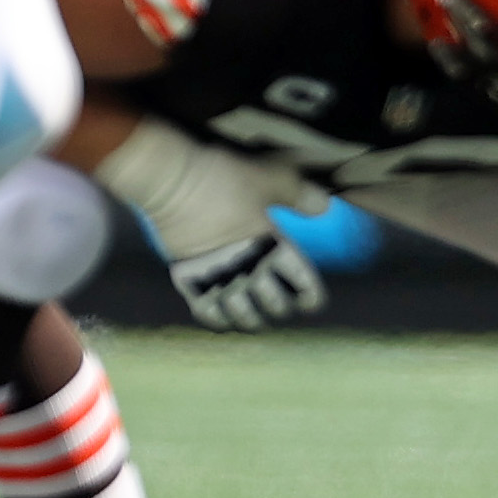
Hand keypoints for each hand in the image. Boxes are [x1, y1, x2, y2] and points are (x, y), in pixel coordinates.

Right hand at [93, 118, 333, 332]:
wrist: (172, 180)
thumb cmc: (225, 177)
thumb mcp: (271, 179)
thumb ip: (299, 195)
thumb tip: (326, 207)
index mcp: (274, 248)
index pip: (302, 282)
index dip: (311, 297)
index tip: (312, 303)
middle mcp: (249, 270)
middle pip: (274, 304)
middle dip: (282, 308)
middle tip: (283, 307)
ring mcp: (218, 278)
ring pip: (242, 316)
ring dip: (252, 320)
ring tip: (256, 319)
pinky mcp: (189, 280)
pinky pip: (208, 313)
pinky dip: (218, 320)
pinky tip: (223, 318)